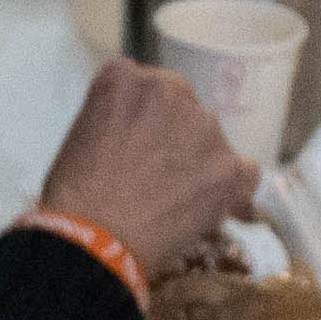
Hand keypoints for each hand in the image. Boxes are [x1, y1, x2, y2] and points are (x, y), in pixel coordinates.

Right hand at [33, 56, 256, 281]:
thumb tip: (136, 134)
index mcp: (127, 79)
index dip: (141, 120)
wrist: (95, 241)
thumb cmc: (75, 195)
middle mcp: (172, 91)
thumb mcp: (80, 134)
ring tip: (174, 198)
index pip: (145, 87)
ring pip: (210, 139)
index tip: (133, 144)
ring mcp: (207, 129)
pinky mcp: (231, 169)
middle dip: (172, 134)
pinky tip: (204, 207)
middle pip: (182, 107)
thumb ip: (114, 115)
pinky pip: (244, 173)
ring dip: (199, 160)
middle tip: (153, 173)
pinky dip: (229, 189)